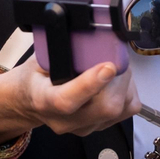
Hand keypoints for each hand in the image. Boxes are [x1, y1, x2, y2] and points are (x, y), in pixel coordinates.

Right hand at [17, 59, 138, 136]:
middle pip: (103, 108)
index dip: (90, 84)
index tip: (109, 66)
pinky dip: (128, 93)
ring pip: (119, 109)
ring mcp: (82, 128)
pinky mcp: (98, 128)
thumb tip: (85, 30)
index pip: (66, 100)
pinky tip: (117, 82)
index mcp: (44, 99)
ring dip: (125, 84)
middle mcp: (64, 120)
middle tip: (117, 58)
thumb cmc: (37, 75)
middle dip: (119, 79)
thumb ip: (61, 48)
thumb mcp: (40, 56)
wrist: (31, 102)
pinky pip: (126, 112)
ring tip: (115, 67)